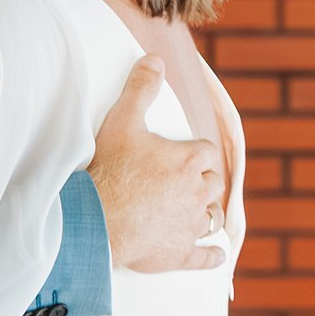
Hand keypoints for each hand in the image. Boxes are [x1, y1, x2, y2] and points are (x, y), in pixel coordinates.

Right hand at [88, 57, 228, 271]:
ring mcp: (190, 225)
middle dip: (202, 180)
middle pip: (212, 182)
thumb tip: (156, 60)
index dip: (196, 151)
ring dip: (208, 212)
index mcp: (189, 160)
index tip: (185, 154)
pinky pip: (206, 255)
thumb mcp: (122, 121)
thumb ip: (140, 89)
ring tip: (197, 211)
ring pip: (212, 217)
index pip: (205, 150)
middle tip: (187, 181)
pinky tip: (217, 254)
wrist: (97, 222)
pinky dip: (213, 254)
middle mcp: (197, 192)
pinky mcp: (181, 253)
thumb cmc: (110, 172)